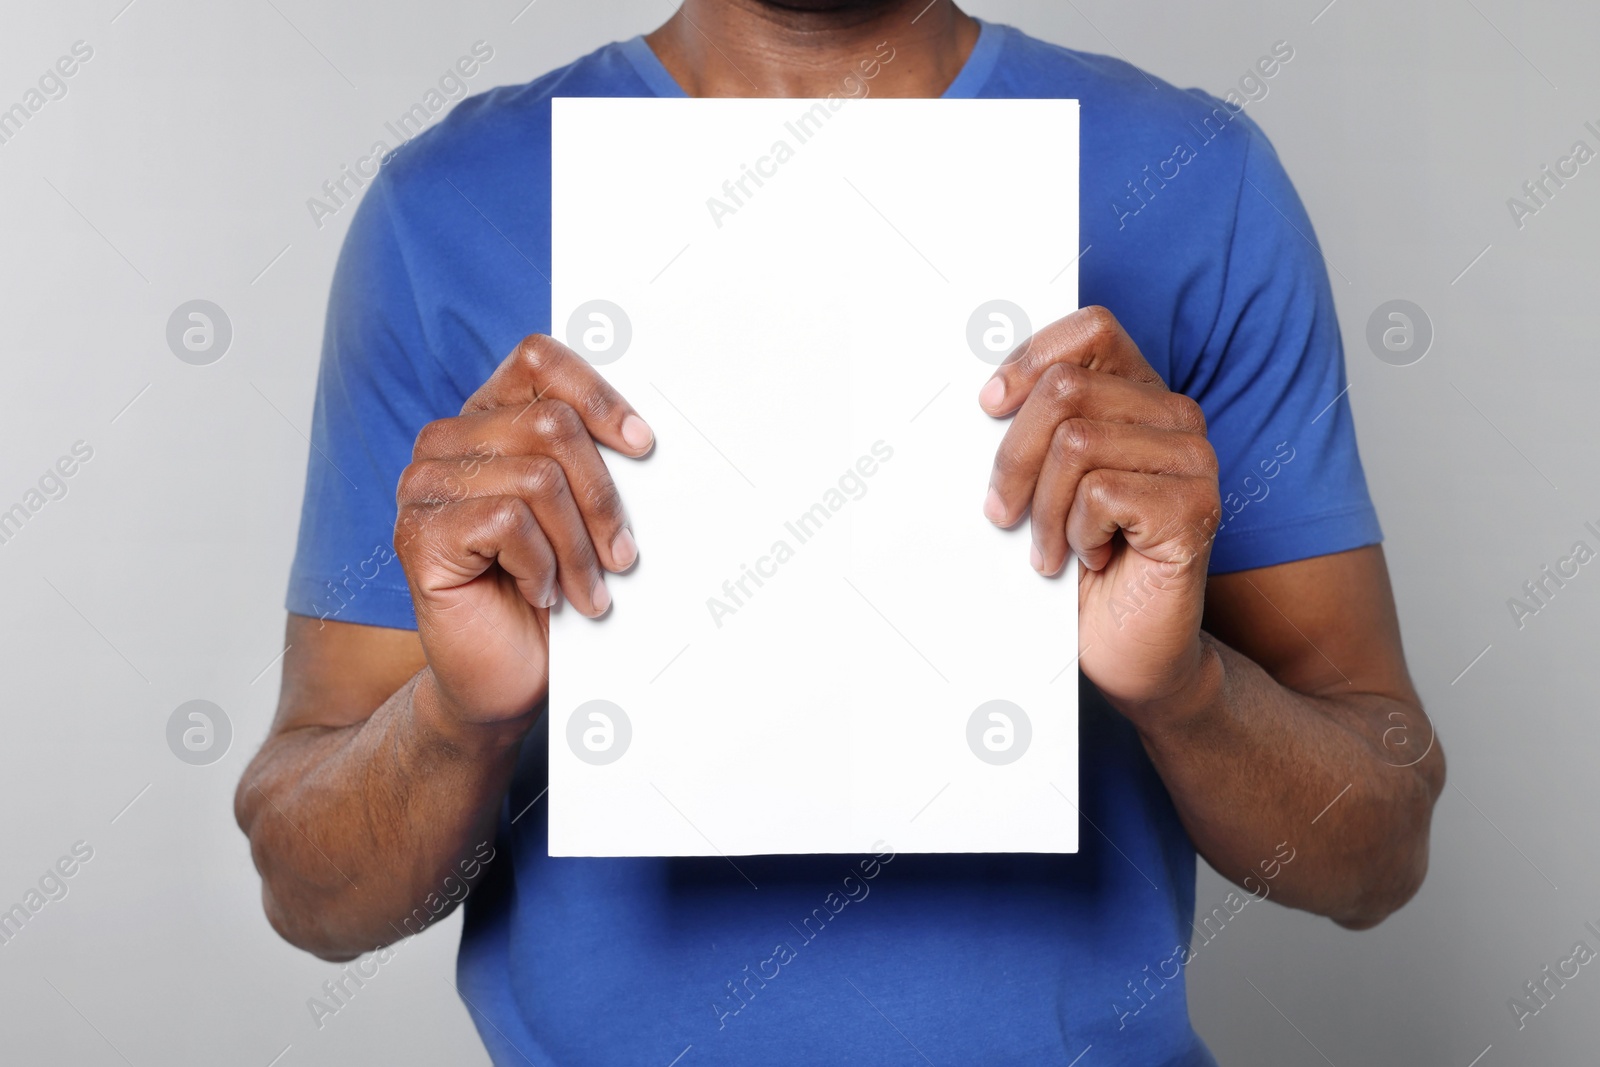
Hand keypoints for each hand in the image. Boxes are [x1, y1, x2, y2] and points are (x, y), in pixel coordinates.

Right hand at [394, 335, 653, 725]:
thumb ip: (592, 463)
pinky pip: (508, 521)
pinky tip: (541, 593)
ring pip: (538, 477)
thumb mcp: (581, 516)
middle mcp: (448, 441)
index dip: (597, 395)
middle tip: (623, 555)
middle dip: (602, 497)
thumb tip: (643, 434)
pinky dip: (543, 566)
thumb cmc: (550, 593)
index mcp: (488, 419)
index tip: (641, 444)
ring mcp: (424, 484)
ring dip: (579, 546)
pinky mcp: (418, 532)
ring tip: (588, 588)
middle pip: (551, 423)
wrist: (507, 677)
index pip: (537, 360)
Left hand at [978, 306, 1220, 711]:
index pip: (1091, 331)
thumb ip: (1034, 430)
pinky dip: (1076, 534)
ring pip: (1076, 443)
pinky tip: (1093, 559)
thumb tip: (982, 395)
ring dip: (1044, 510)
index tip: (989, 406)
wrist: (1125, 650)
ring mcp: (1194, 461)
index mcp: (1140, 398)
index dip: (1030, 359)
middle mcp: (1176, 418)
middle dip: (1013, 458)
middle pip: (1066, 390)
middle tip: (1004, 514)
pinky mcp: (1194, 507)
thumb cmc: (1080, 566)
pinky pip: (1100, 493)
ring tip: (1052, 549)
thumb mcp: (1045, 486)